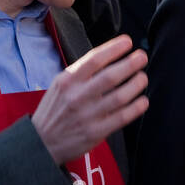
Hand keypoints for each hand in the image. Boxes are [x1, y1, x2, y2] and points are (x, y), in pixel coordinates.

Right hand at [32, 35, 147, 165]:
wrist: (41, 142)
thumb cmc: (54, 110)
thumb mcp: (60, 84)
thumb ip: (81, 72)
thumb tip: (109, 57)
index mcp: (67, 81)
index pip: (94, 59)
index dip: (114, 48)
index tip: (128, 42)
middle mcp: (77, 96)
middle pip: (110, 76)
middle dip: (131, 64)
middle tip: (142, 57)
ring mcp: (87, 115)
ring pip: (120, 96)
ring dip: (136, 84)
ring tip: (142, 77)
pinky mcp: (96, 132)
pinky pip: (122, 118)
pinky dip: (136, 108)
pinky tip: (142, 101)